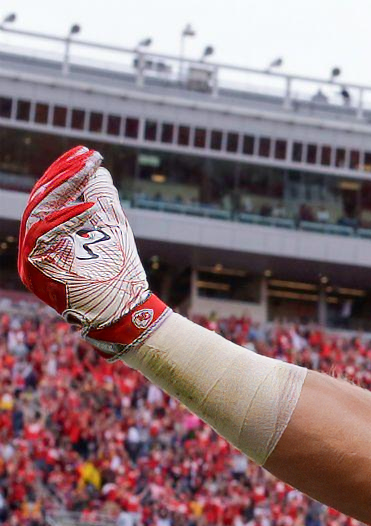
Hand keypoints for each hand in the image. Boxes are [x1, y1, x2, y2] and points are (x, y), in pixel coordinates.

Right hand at [17, 144, 170, 356]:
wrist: (128, 315)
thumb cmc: (121, 277)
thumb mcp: (112, 231)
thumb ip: (102, 201)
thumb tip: (98, 169)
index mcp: (46, 240)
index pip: (48, 199)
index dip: (64, 174)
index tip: (85, 153)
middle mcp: (33, 250)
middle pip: (38, 202)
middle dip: (62, 176)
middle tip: (86, 157)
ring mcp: (31, 263)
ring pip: (36, 215)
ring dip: (62, 190)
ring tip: (87, 171)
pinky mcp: (36, 273)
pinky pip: (42, 238)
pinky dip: (65, 220)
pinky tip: (90, 207)